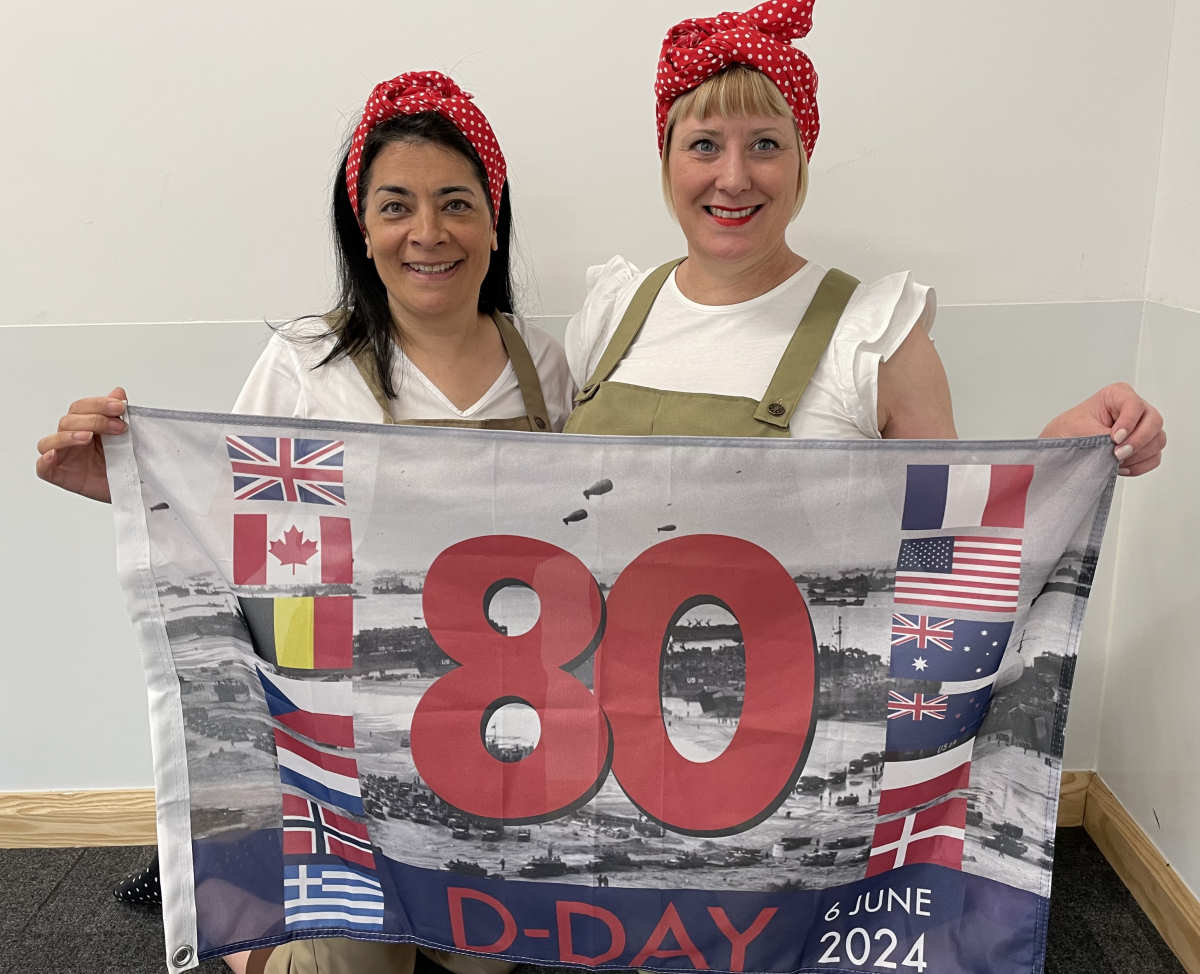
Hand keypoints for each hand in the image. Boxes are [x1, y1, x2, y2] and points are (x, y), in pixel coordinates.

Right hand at [35, 387, 128, 502]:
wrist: (134, 488)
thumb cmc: (126, 462)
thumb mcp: (127, 437)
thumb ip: (118, 414)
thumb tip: (118, 392)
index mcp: (85, 425)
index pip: (81, 407)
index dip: (99, 404)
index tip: (120, 407)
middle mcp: (71, 438)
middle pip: (68, 421)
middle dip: (94, 420)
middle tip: (119, 427)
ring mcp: (63, 456)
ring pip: (50, 441)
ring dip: (68, 436)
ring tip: (88, 437)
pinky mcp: (58, 475)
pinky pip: (42, 467)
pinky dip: (45, 459)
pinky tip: (55, 455)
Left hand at [1039, 382, 1164, 476]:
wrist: (1065, 443)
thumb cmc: (1070, 428)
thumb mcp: (1080, 428)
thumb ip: (1102, 436)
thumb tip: (1118, 448)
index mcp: (1118, 394)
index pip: (1135, 405)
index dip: (1128, 422)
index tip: (1115, 438)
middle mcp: (1136, 409)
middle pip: (1154, 422)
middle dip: (1137, 441)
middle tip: (1118, 454)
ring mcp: (1143, 427)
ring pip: (1157, 441)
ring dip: (1138, 455)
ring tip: (1115, 460)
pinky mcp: (1145, 445)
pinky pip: (1154, 457)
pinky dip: (1139, 466)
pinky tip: (1121, 467)